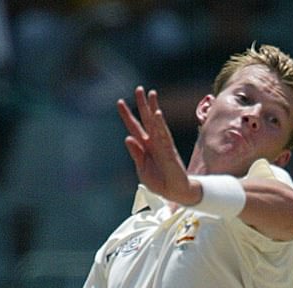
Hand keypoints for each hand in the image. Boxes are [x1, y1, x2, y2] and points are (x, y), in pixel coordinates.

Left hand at [117, 86, 200, 205]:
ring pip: (156, 123)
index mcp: (144, 147)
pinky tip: (157, 113)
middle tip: (139, 89)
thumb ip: (135, 154)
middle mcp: (153, 142)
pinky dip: (159, 124)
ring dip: (153, 108)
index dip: (127, 115)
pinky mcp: (169, 150)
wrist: (173, 192)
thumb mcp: (142, 169)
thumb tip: (127, 137)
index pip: (134, 127)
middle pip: (146, 119)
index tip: (120, 102)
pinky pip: (164, 135)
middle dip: (142, 104)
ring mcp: (162, 144)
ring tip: (151, 93)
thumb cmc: (158, 182)